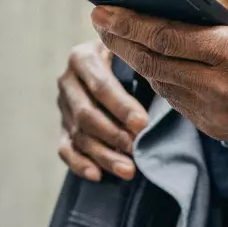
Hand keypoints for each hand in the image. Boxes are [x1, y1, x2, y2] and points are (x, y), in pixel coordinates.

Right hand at [57, 41, 149, 181]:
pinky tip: (97, 175)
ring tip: (128, 170)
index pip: (100, 86)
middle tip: (137, 149)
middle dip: (113, 135)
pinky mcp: (63, 126)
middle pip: (86, 114)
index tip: (143, 124)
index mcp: (83, 57)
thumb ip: (142, 65)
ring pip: (78, 135)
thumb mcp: (135, 51)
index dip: (121, 107)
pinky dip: (80, 164)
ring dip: (103, 155)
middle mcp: (68, 80)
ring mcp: (63, 105)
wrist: (114, 59)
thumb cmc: (132, 56)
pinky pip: (66, 149)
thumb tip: (164, 89)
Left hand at [90, 0, 227, 143]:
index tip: (102, 10)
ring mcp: (220, 114)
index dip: (129, 23)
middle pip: (155, 64)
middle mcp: (222, 88)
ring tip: (120, 39)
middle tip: (98, 22)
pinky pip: (181, 102)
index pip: (167, 37)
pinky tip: (154, 63)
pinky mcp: (223, 128)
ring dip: (139, 62)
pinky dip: (163, 81)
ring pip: (164, 85)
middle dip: (122, 41)